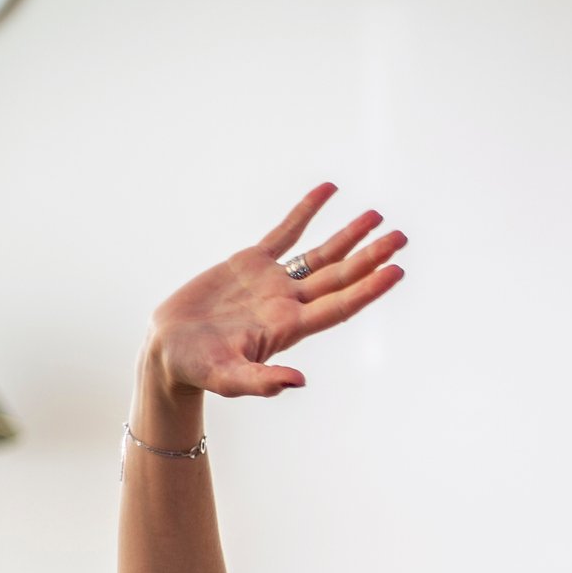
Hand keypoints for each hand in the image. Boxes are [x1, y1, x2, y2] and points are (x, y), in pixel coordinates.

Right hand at [143, 183, 405, 399]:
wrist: (170, 352)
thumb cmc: (199, 371)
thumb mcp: (229, 380)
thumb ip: (262, 382)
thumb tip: (298, 381)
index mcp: (289, 328)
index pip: (340, 305)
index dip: (369, 288)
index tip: (396, 270)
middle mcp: (288, 302)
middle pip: (340, 276)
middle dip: (371, 256)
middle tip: (401, 237)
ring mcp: (272, 282)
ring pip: (320, 254)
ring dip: (349, 236)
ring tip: (377, 216)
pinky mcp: (250, 264)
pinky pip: (285, 232)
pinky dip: (306, 212)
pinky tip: (328, 191)